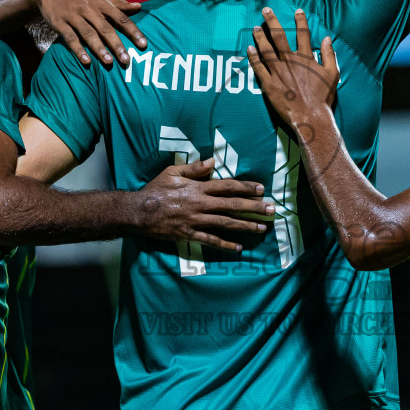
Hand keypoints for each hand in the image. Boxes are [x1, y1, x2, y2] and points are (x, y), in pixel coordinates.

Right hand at [33, 0, 144, 67]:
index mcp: (101, 3)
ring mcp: (74, 16)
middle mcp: (89, 9)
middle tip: (127, 60)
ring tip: (109, 62)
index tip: (143, 44)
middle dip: (117, 45)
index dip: (133, 31)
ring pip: (88, 34)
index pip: (120, 18)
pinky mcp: (60, 23)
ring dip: (99, 49)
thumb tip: (139, 7)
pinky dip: (78, 50)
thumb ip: (118, 4)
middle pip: (105, 28)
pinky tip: (86, 62)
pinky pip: (70, 38)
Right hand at [136, 158, 271, 253]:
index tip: (261, 189)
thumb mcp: (173, 172)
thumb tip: (213, 161)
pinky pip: (210, 240)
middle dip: (254, 207)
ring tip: (262, 228)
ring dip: (245, 226)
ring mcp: (195, 220)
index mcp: (198, 188)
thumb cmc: (155, 190)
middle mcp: (200, 204)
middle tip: (271, 210)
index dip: (245, 187)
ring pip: (225, 223)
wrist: (138, 212)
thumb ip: (194, 168)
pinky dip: (225, 244)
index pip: (227, 186)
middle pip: (232, 205)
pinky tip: (238, 247)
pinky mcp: (189, 234)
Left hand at [248, 8, 338, 131]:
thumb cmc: (323, 97)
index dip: (301, 20)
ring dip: (259, 36)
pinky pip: (258, 67)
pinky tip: (248, 48)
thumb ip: (329, 55)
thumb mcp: (333, 74)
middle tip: (265, 10)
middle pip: (279, 36)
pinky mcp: (268, 83)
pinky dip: (253, 56)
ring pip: (266, 49)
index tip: (298, 10)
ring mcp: (277, 71)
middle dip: (272, 21)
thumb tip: (327, 39)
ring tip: (255, 27)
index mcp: (306, 58)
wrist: (310, 116)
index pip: (303, 34)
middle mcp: (290, 61)